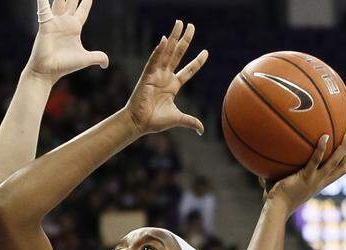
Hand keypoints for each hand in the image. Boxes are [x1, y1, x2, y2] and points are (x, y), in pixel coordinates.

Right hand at [26, 0, 108, 82]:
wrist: (48, 71)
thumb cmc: (64, 65)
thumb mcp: (85, 59)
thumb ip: (98, 57)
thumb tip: (106, 64)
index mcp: (75, 27)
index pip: (83, 10)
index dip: (87, 1)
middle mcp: (65, 22)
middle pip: (72, 1)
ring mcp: (55, 21)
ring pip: (60, 1)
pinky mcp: (45, 24)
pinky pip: (43, 8)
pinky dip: (41, 0)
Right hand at [125, 20, 208, 135]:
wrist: (139, 123)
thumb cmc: (155, 121)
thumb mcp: (178, 119)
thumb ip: (190, 121)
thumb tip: (202, 130)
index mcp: (173, 85)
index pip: (189, 70)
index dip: (197, 61)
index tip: (206, 52)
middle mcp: (165, 77)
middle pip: (178, 54)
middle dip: (185, 40)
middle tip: (191, 26)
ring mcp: (156, 75)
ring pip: (167, 53)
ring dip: (173, 38)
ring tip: (179, 24)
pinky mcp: (147, 77)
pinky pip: (154, 61)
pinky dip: (159, 51)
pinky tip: (164, 40)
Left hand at [265, 131, 345, 212]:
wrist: (276, 210)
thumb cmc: (275, 200)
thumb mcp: (280, 183)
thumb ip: (277, 172)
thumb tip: (264, 161)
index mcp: (318, 185)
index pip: (337, 172)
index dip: (345, 159)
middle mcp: (320, 183)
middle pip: (342, 167)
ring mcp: (315, 181)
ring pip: (336, 164)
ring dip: (344, 148)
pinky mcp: (306, 178)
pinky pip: (316, 161)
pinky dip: (321, 149)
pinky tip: (324, 136)